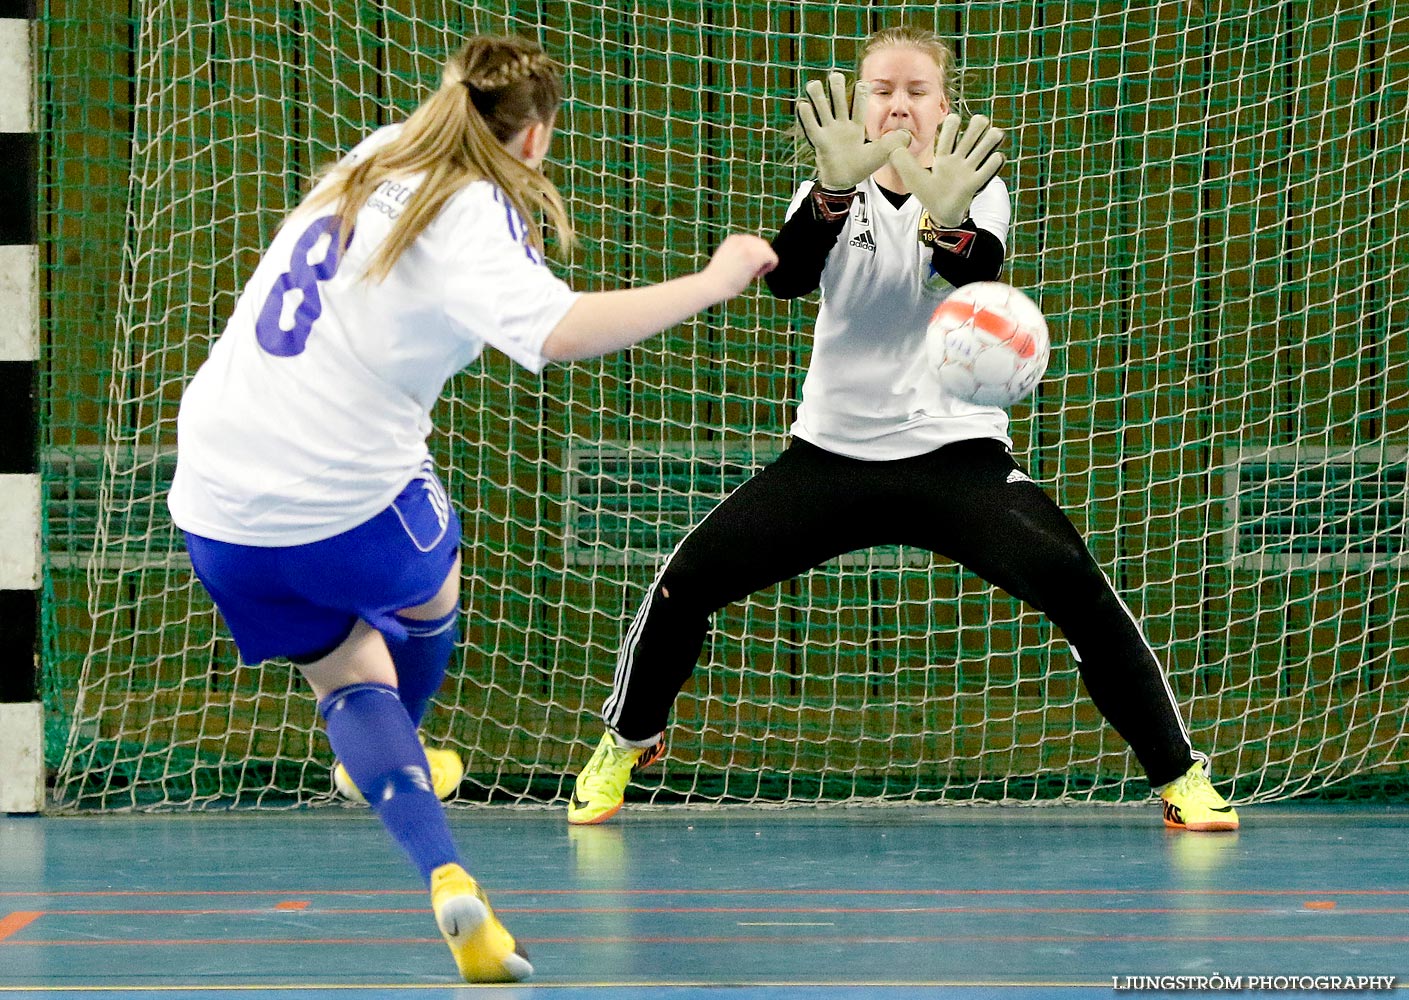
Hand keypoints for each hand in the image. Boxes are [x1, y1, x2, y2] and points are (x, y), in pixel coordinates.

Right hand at [701, 234, 777, 300]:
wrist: (711, 285)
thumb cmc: (717, 280)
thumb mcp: (727, 261)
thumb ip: (738, 255)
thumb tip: (754, 258)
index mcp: (733, 239)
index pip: (753, 242)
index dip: (753, 256)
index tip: (745, 268)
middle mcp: (741, 239)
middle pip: (762, 245)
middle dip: (760, 259)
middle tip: (750, 272)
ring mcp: (748, 247)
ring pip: (768, 251)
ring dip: (764, 263)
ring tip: (753, 274)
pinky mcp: (755, 256)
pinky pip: (773, 258)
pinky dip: (769, 267)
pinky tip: (757, 275)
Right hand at [796, 71, 912, 191]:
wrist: (844, 182)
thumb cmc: (861, 167)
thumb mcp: (881, 154)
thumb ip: (894, 142)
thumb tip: (908, 134)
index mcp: (856, 127)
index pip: (858, 106)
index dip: (860, 94)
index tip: (863, 84)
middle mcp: (841, 126)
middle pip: (839, 102)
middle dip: (836, 89)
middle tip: (835, 76)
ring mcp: (829, 133)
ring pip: (822, 110)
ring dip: (818, 97)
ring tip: (814, 85)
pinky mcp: (819, 142)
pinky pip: (812, 127)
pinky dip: (806, 116)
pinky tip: (803, 104)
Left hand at [889, 113, 1004, 226]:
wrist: (940, 214)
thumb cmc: (928, 194)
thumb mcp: (911, 175)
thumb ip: (901, 158)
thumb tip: (897, 140)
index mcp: (944, 155)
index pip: (951, 130)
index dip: (953, 123)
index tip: (953, 122)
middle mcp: (959, 158)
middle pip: (973, 132)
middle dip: (978, 125)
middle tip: (979, 124)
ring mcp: (969, 169)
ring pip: (986, 145)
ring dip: (991, 138)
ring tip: (994, 136)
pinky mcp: (975, 183)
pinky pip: (990, 167)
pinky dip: (994, 160)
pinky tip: (995, 158)